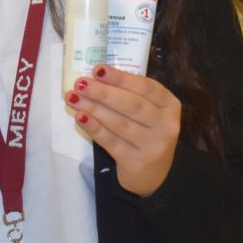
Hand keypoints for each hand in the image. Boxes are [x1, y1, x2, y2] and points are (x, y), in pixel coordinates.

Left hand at [64, 65, 180, 196]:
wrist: (152, 174)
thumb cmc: (145, 131)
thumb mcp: (149, 111)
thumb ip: (131, 93)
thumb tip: (96, 76)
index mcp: (170, 105)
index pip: (146, 87)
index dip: (121, 77)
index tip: (97, 69)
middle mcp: (166, 126)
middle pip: (132, 105)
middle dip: (103, 92)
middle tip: (80, 83)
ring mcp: (153, 146)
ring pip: (119, 123)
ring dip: (93, 108)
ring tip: (73, 97)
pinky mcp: (136, 162)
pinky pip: (110, 141)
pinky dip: (94, 127)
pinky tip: (80, 117)